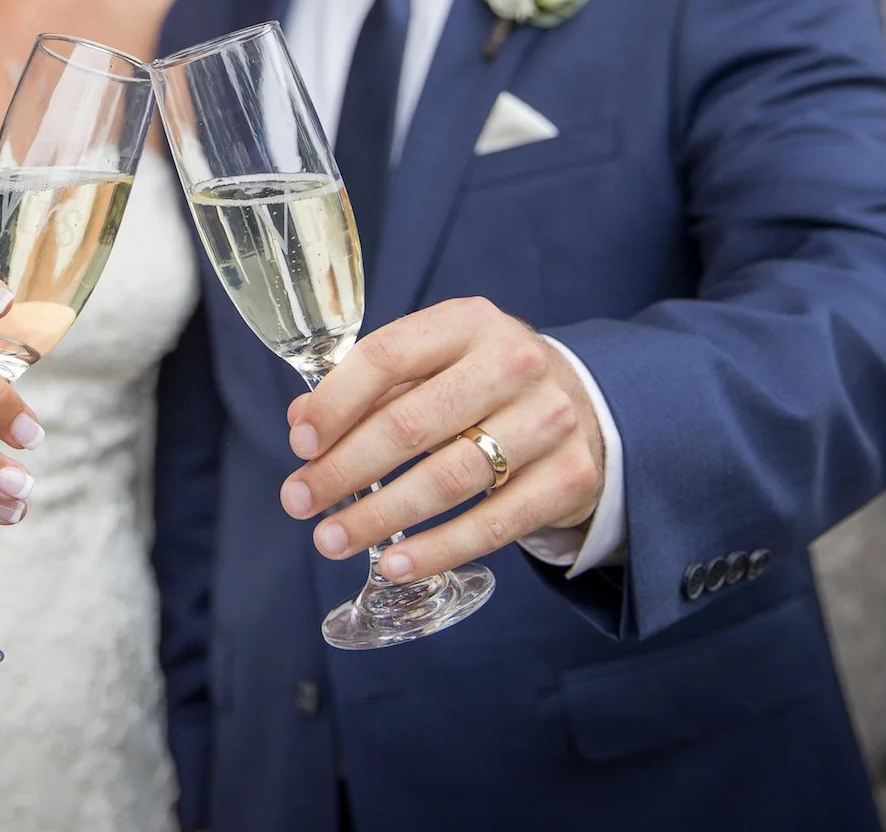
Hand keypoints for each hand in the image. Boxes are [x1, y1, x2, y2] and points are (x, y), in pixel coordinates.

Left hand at [280, 297, 604, 579]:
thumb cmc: (486, 383)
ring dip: (380, 516)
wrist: (586, 405)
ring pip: (448, 479)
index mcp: (468, 322)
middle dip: (344, 469)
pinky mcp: (569, 478)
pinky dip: (438, 549)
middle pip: (411, 424)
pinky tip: (395, 563)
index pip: (387, 355)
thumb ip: (372, 387)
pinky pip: (494, 524)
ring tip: (332, 540)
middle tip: (299, 501)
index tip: (299, 444)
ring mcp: (548, 421)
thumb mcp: (435, 364)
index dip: (336, 403)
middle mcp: (513, 364)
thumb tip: (303, 422)